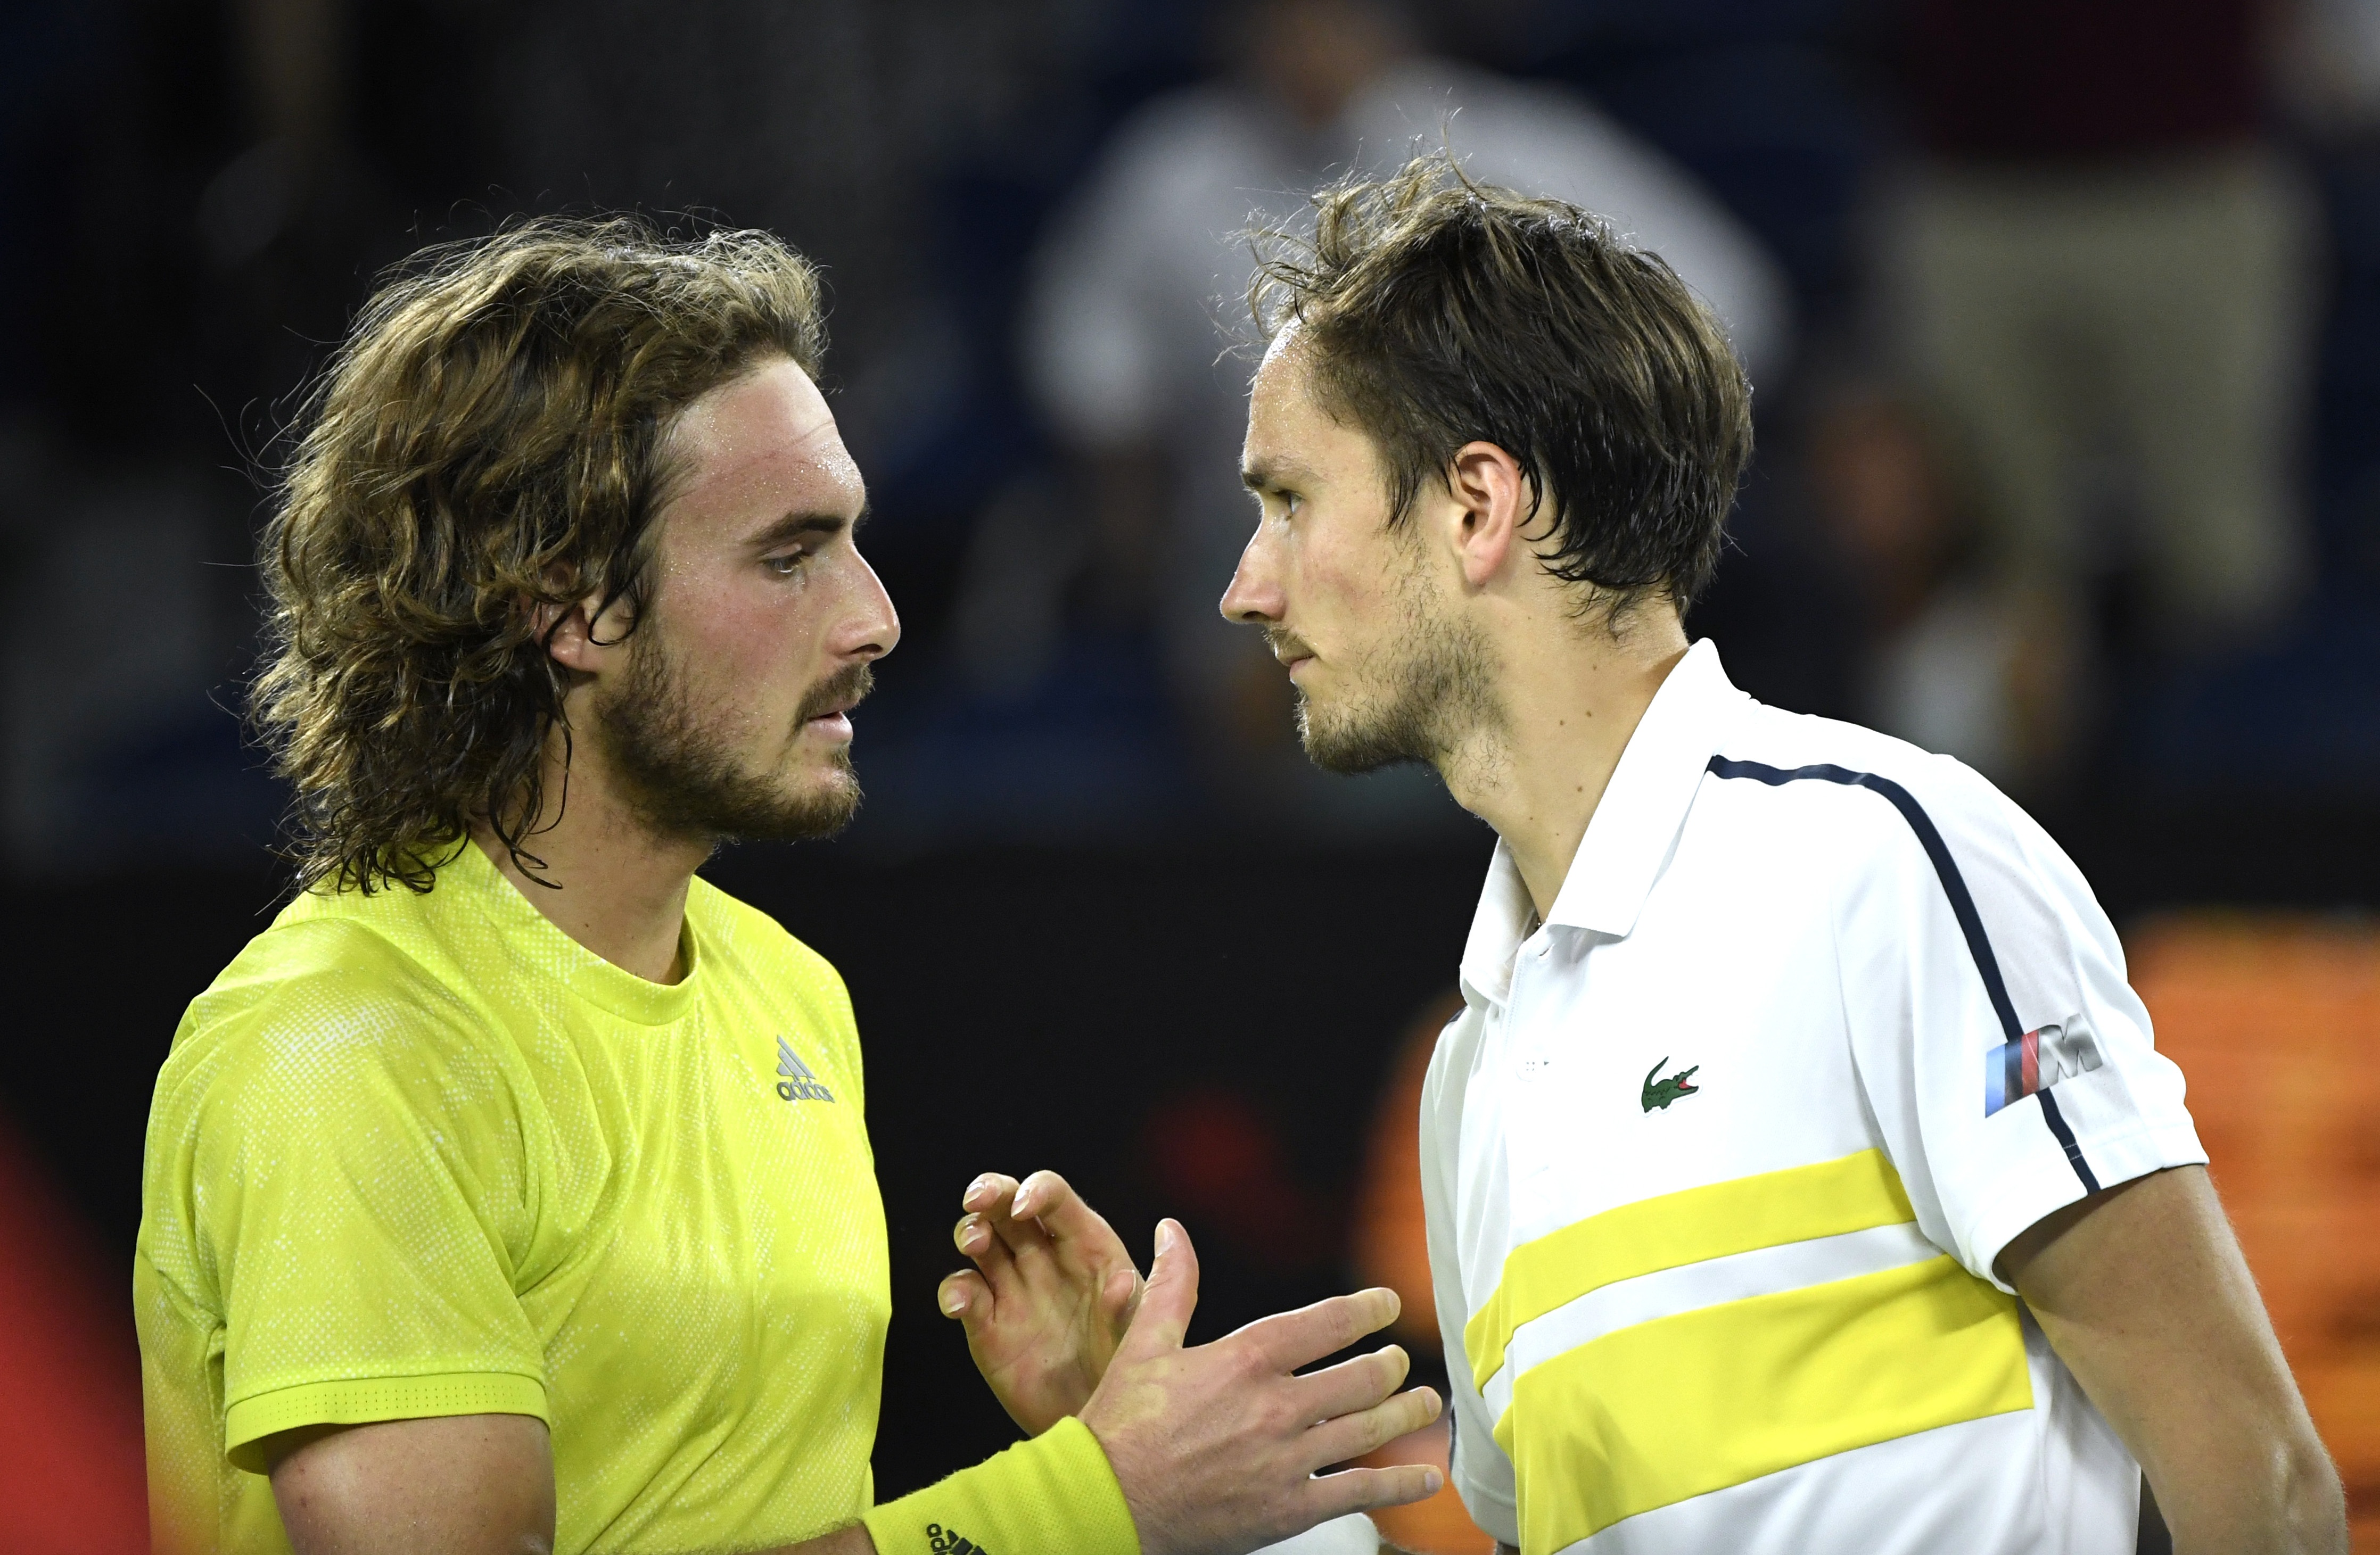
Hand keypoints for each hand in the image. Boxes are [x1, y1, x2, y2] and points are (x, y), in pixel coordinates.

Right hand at [940, 1170, 1141, 1434]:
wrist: (1097, 1427)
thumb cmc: (1127, 1370)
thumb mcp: (1140, 1340)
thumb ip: (1129, 1311)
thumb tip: (1122, 1282)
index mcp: (1086, 1245)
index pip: (1056, 1199)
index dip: (1037, 1191)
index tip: (1023, 1207)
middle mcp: (1045, 1257)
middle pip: (1009, 1205)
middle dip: (990, 1191)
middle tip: (976, 1200)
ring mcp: (1012, 1287)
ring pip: (981, 1239)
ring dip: (970, 1230)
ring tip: (974, 1244)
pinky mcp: (987, 1322)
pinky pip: (963, 1292)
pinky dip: (954, 1292)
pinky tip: (959, 1305)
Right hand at [1081, 1219, 1443, 1554]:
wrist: (1106, 1501)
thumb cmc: (1121, 1423)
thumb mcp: (1144, 1344)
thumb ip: (1171, 1286)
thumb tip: (1172, 1232)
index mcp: (1246, 1359)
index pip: (1328, 1323)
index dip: (1367, 1310)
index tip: (1387, 1303)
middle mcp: (1276, 1405)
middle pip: (1361, 1377)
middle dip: (1390, 1366)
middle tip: (1400, 1362)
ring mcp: (1288, 1460)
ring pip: (1370, 1430)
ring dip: (1407, 1414)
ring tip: (1427, 1404)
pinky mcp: (1290, 1509)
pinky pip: (1361, 1492)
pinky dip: (1401, 1484)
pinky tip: (1427, 1479)